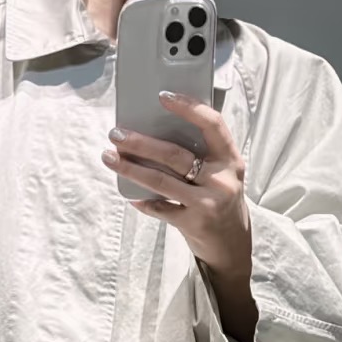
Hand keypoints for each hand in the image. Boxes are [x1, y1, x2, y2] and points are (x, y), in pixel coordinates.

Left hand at [100, 91, 251, 277]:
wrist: (232, 244)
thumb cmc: (221, 199)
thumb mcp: (222, 172)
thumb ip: (201, 153)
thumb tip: (157, 127)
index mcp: (230, 159)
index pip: (212, 124)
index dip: (189, 107)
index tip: (163, 97)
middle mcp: (221, 179)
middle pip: (174, 154)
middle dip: (140, 143)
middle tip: (116, 134)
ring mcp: (208, 203)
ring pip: (161, 180)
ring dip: (130, 168)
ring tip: (109, 157)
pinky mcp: (193, 223)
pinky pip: (159, 208)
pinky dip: (142, 201)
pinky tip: (128, 195)